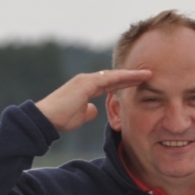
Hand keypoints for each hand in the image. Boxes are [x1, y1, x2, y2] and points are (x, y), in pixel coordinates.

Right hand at [36, 69, 150, 131]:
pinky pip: (108, 79)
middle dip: (131, 76)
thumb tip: (95, 110)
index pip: (110, 83)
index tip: (140, 83)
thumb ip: (87, 111)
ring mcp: (86, 80)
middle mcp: (87, 80)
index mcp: (86, 87)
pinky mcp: (85, 83)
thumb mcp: (79, 116)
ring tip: (147, 74)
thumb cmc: (59, 119)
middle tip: (148, 74)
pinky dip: (123, 78)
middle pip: (114, 77)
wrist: (45, 118)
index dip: (125, 82)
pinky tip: (135, 77)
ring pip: (113, 76)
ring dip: (131, 75)